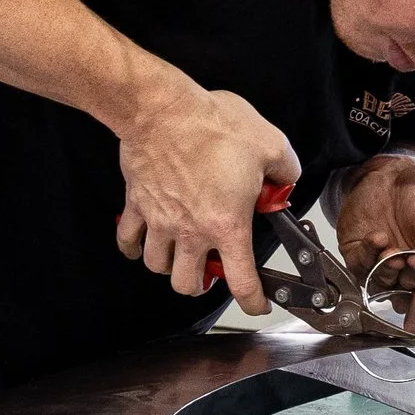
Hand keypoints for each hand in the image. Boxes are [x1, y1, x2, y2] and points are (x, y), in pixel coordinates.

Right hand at [113, 75, 301, 313]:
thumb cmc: (211, 125)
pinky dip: (133, 248)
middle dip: (200, 284)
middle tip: (208, 270)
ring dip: (169, 267)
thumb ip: (285, 170)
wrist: (161, 109)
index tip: (257, 304)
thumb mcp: (269, 144)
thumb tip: (286, 181)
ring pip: (157, 267)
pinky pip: (127, 239)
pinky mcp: (136, 205)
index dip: (253, 302)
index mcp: (227, 224)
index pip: (241, 282)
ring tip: (177, 256)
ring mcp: (159, 221)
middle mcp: (191, 231)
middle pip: (188, 284)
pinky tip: (140, 244)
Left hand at [335, 154, 414, 334]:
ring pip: (382, 287)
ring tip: (396, 252)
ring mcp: (384, 268)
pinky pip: (359, 268)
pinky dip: (369, 255)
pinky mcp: (360, 256)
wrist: (400, 172)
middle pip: (408, 300)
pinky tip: (379, 237)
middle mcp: (410, 276)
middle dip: (412, 281)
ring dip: (389, 272)